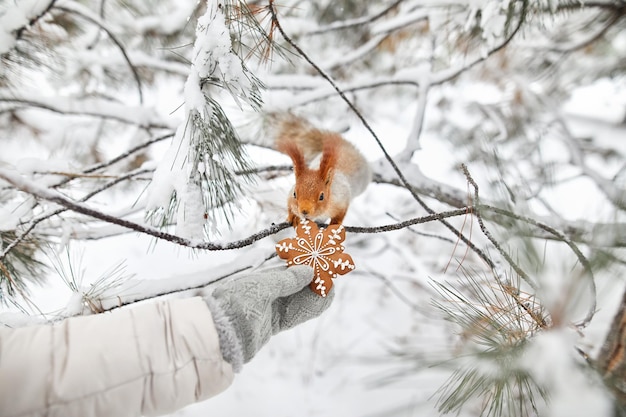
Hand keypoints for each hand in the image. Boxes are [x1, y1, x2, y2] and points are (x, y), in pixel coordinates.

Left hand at [204, 265, 333, 370]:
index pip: (287, 264)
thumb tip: (310, 270)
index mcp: (260, 275)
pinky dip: (310, 307)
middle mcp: (266, 289)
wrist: (221, 335)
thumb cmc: (238, 303)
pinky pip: (296, 312)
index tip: (322, 257)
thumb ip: (287, 279)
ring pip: (298, 296)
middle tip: (333, 273)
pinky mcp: (274, 322)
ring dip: (314, 292)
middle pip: (295, 280)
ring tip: (331, 287)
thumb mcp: (263, 286)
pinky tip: (323, 301)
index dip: (304, 261)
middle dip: (313, 277)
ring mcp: (270, 306)